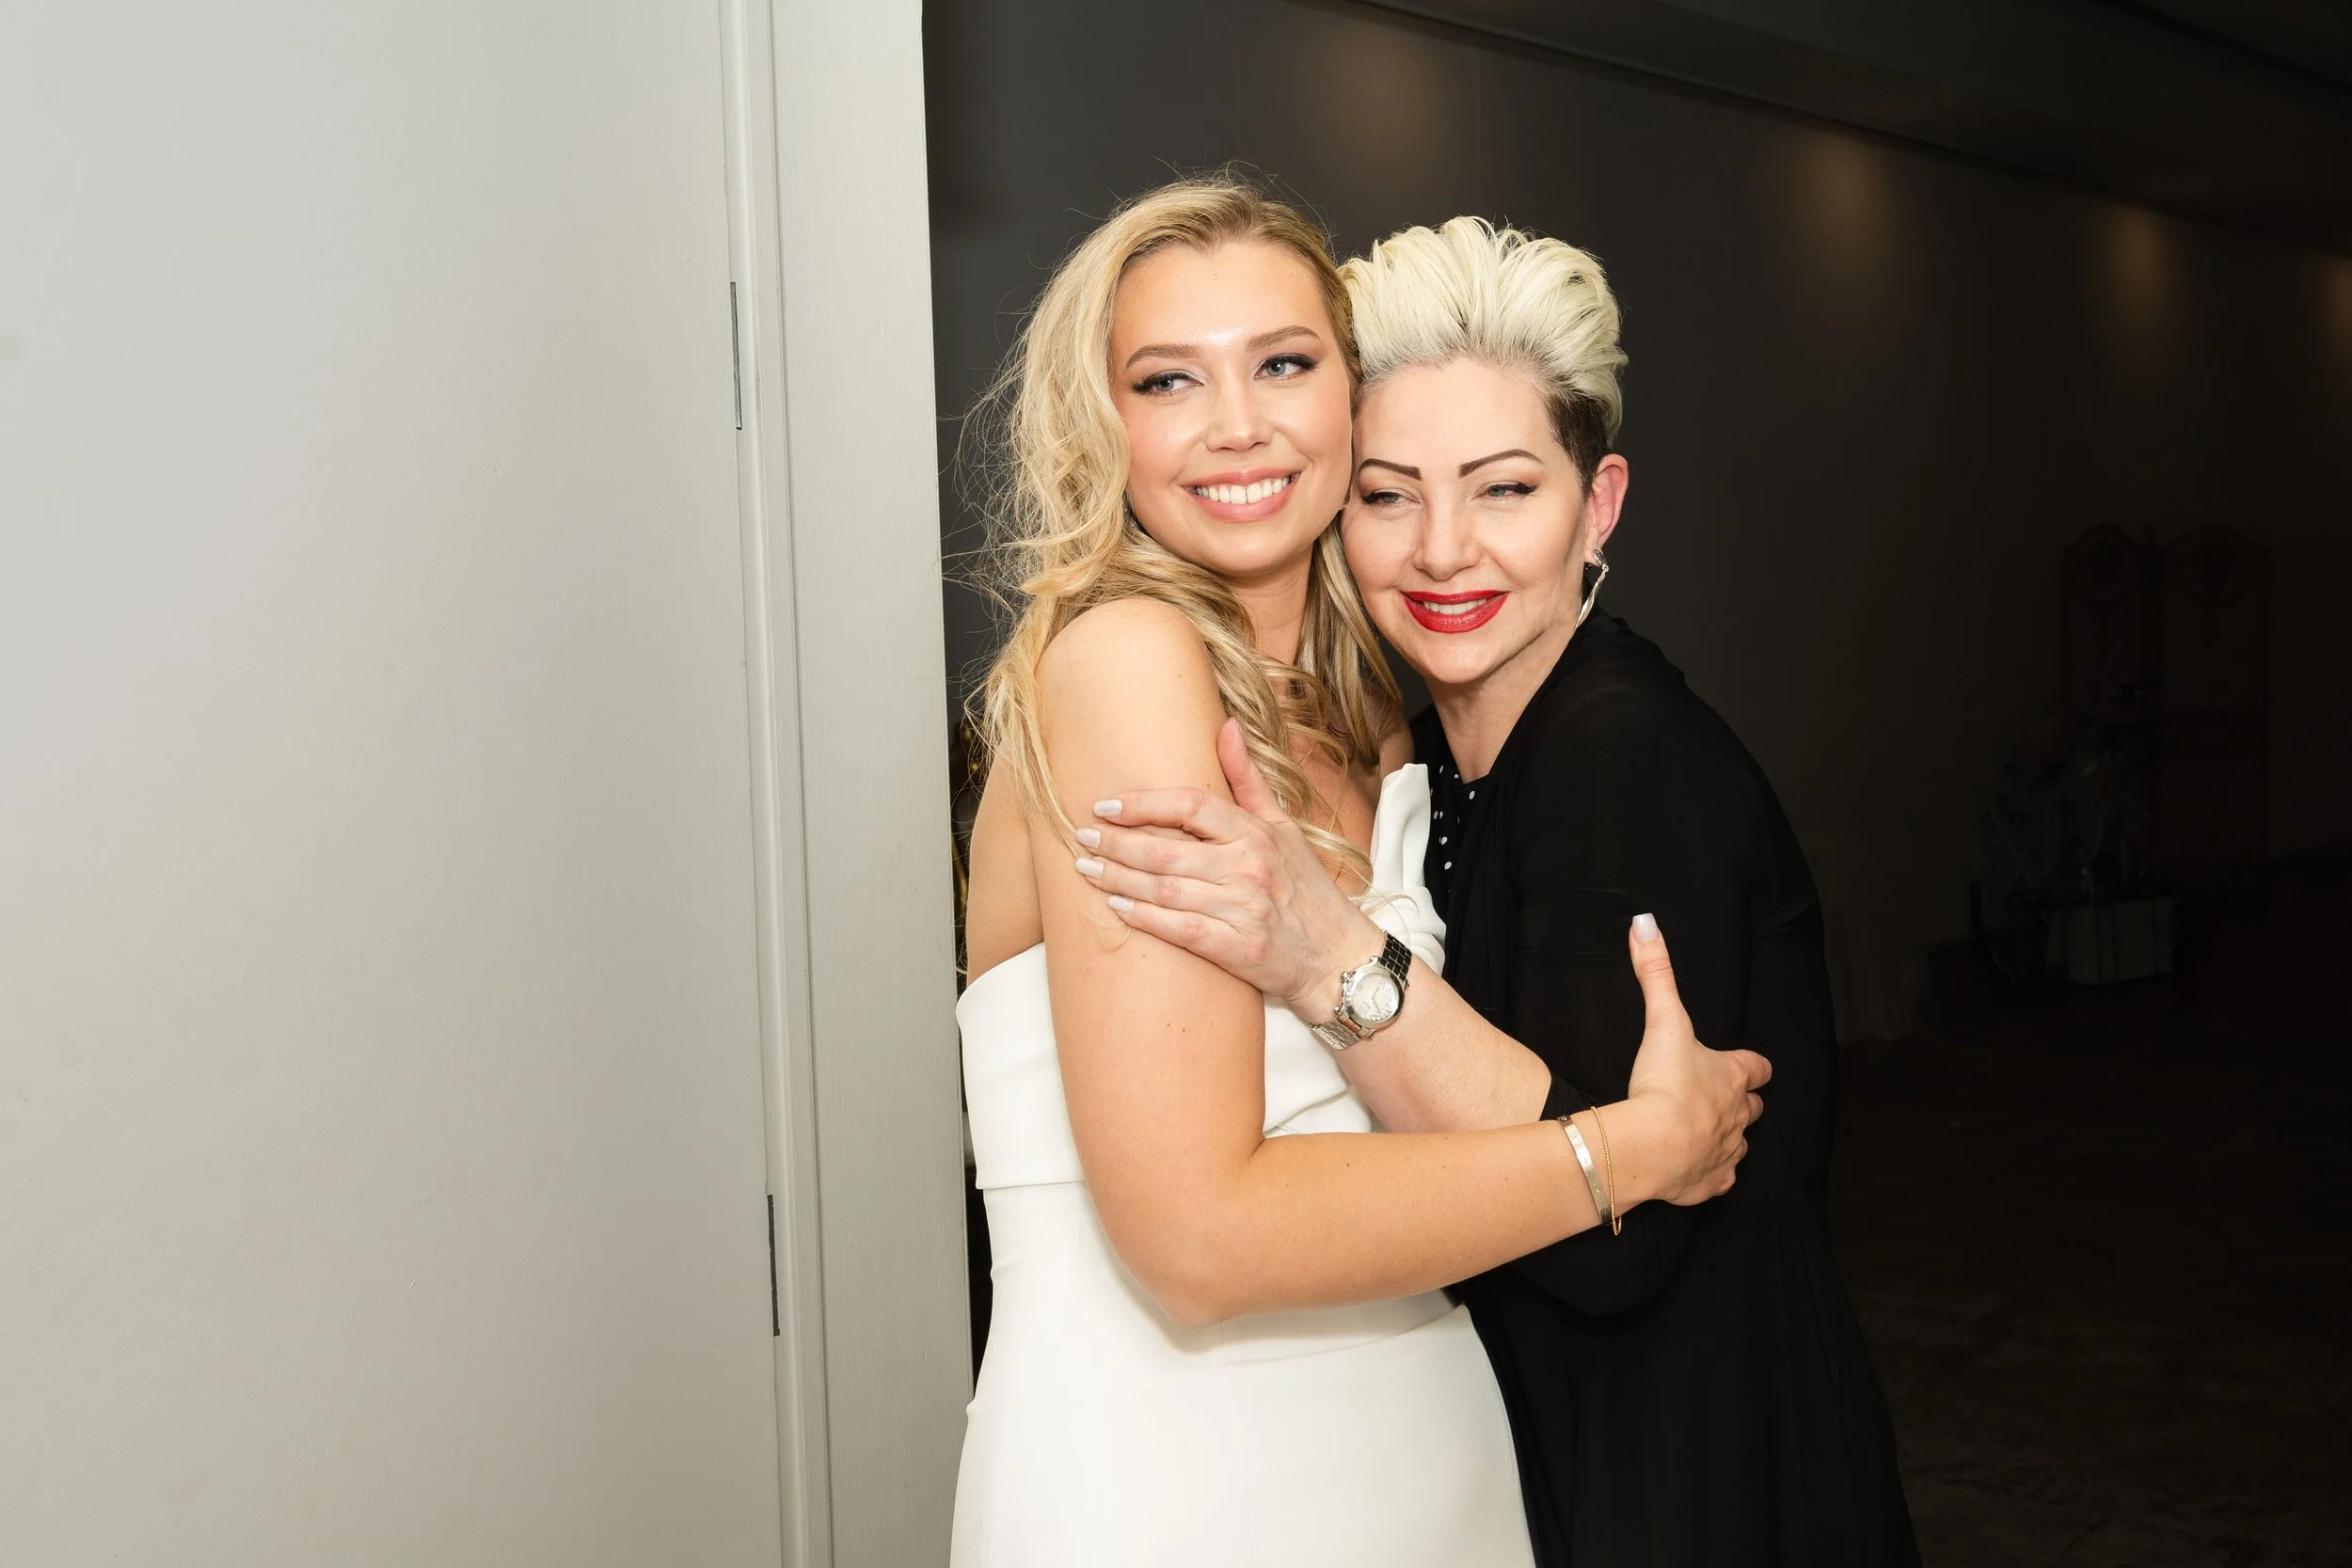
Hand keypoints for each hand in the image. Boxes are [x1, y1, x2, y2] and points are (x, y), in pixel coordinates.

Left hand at [1078, 717, 1382, 1018]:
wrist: (1337, 956)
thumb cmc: (1306, 889)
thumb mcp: (1284, 827)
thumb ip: (1248, 780)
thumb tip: (1228, 725)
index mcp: (1256, 833)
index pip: (1190, 806)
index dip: (1143, 804)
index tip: (1106, 805)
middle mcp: (1248, 868)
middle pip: (1166, 850)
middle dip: (1116, 844)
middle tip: (1082, 837)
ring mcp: (1242, 909)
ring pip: (1164, 890)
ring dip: (1118, 880)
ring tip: (1086, 870)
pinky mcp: (1237, 949)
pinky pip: (1179, 930)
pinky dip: (1144, 919)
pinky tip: (1117, 908)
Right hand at [1618, 916, 1769, 1205]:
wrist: (1653, 1145)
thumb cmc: (1664, 1082)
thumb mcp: (1663, 1020)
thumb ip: (1656, 972)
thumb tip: (1645, 923)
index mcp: (1733, 1076)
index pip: (1758, 1068)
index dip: (1751, 1066)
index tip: (1742, 1065)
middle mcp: (1739, 1115)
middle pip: (1754, 1108)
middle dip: (1741, 1103)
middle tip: (1714, 1098)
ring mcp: (1727, 1151)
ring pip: (1739, 1144)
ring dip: (1725, 1136)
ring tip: (1698, 1132)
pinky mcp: (1711, 1183)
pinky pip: (1720, 1179)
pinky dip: (1709, 1173)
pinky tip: (1690, 1167)